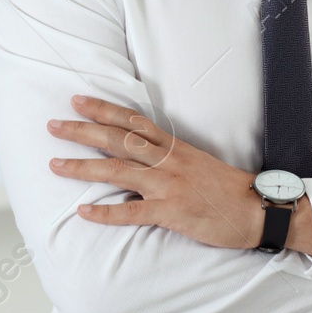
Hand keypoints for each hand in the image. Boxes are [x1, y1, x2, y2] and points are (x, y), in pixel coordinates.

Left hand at [48, 95, 277, 250]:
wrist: (258, 209)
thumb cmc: (227, 188)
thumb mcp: (198, 162)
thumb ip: (169, 157)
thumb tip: (141, 157)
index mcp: (174, 147)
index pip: (132, 122)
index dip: (103, 109)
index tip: (78, 100)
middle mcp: (167, 161)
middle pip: (117, 140)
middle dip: (83, 131)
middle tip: (53, 125)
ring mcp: (168, 185)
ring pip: (117, 171)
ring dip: (83, 167)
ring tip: (55, 165)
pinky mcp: (172, 212)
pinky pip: (132, 212)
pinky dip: (105, 212)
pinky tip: (83, 211)